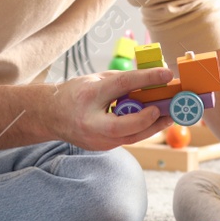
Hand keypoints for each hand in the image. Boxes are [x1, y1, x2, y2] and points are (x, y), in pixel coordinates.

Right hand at [45, 65, 175, 151]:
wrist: (50, 116)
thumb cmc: (74, 94)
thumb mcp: (95, 80)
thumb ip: (121, 80)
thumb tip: (150, 78)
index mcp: (88, 96)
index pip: (122, 85)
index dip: (147, 79)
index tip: (166, 73)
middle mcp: (91, 121)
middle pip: (128, 125)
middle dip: (152, 118)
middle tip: (168, 107)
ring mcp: (96, 139)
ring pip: (131, 137)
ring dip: (153, 126)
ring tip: (169, 115)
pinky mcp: (102, 147)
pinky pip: (127, 138)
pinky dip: (142, 129)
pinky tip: (154, 121)